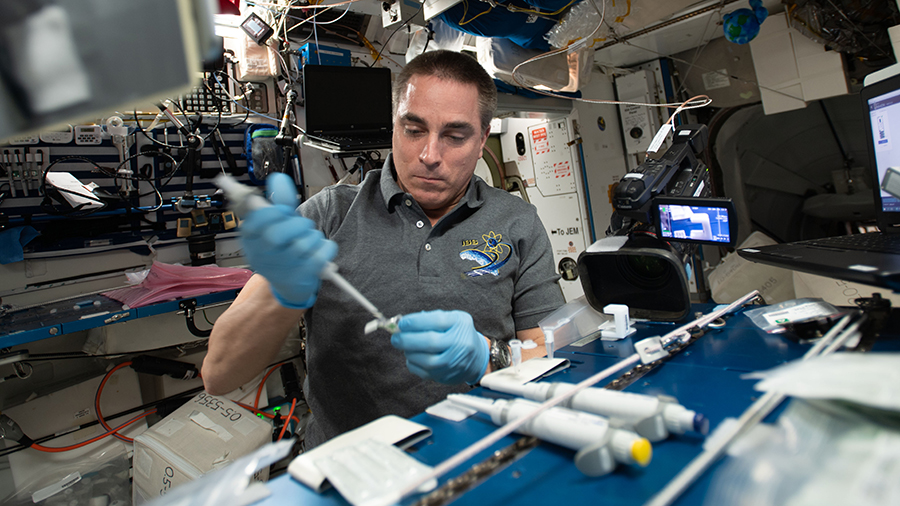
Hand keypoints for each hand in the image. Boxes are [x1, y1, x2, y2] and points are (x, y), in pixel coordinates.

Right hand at [239, 173, 336, 308]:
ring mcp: (282, 268)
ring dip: (313, 235)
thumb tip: (279, 178)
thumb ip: (279, 201)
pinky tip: (320, 249)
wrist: (290, 282)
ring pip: (303, 242)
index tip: (283, 212)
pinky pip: (321, 254)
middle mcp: (261, 255)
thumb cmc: (281, 248)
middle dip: (297, 224)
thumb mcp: (276, 223)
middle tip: (301, 226)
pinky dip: (326, 247)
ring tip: (309, 240)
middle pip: (277, 234)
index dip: (275, 211)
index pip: (256, 219)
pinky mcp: (302, 276)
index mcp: (250, 238)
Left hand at [391, 310, 488, 384]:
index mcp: (460, 325)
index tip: (402, 323)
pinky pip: (422, 372)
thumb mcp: (452, 319)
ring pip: (425, 360)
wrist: (475, 358)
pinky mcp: (445, 376)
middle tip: (395, 337)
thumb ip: (431, 318)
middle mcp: (459, 344)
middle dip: (407, 339)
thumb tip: (405, 324)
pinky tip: (413, 356)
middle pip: (430, 342)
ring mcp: (453, 363)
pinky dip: (413, 364)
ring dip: (409, 352)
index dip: (415, 322)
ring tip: (406, 346)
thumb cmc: (459, 334)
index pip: (436, 321)